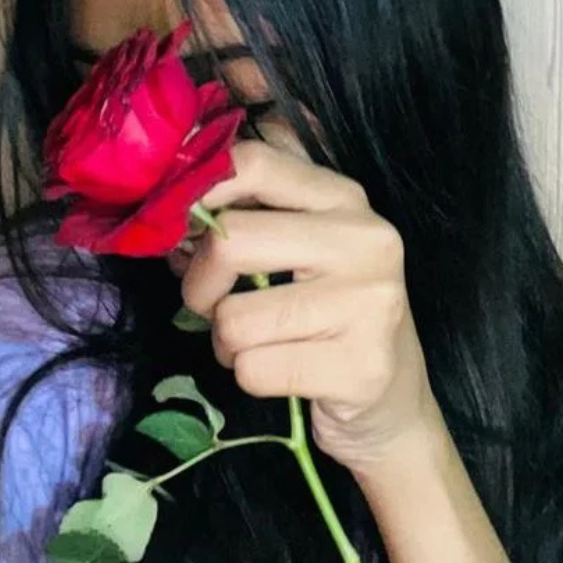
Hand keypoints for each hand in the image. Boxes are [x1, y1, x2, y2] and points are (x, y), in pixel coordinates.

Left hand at [177, 133, 441, 474]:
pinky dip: (249, 377)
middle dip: (201, 285)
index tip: (182, 227)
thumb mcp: (303, 242)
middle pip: (231, 242)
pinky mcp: (362, 366)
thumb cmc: (329, 311)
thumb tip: (171, 206)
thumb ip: (251, 210)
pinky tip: (282, 372)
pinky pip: (254, 370)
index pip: (254, 162)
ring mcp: (370, 302)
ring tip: (260, 343)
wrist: (392, 399)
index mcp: (344, 197)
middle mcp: (365, 239)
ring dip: (227, 342)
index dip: (197, 192)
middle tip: (215, 306)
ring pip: (235, 318)